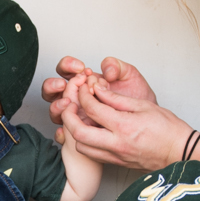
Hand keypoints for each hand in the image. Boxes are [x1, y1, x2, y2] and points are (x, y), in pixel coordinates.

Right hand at [42, 55, 158, 129]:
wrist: (147, 122)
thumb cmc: (136, 98)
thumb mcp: (130, 78)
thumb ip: (118, 68)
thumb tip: (107, 70)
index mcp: (83, 80)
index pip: (65, 69)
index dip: (68, 65)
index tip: (81, 68)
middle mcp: (76, 97)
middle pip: (52, 89)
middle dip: (54, 85)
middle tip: (64, 84)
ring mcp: (76, 116)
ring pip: (54, 110)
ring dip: (56, 106)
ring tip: (67, 104)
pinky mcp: (80, 132)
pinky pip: (62, 135)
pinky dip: (61, 132)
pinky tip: (65, 130)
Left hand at [58, 68, 191, 169]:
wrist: (181, 152)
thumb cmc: (168, 129)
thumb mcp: (144, 106)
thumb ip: (117, 99)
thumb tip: (98, 90)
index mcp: (124, 126)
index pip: (92, 108)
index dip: (83, 95)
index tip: (84, 88)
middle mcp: (117, 144)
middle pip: (78, 132)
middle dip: (68, 116)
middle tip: (70, 104)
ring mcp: (116, 156)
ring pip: (81, 147)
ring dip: (75, 132)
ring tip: (79, 118)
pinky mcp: (117, 163)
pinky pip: (93, 155)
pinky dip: (86, 143)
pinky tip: (91, 132)